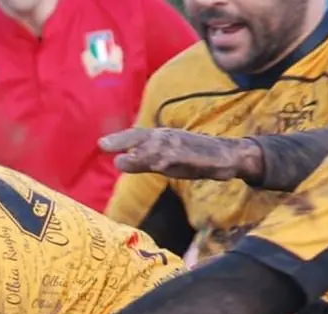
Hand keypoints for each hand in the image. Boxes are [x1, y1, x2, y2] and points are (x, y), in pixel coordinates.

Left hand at [100, 127, 261, 181]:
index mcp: (161, 137)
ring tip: (124, 159)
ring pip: (159, 149)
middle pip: (144, 139)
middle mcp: (169, 139)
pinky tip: (158, 164)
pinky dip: (170, 160)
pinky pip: (181, 159)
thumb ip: (143, 158)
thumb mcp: (164, 155)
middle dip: (125, 142)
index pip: (137, 136)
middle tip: (104, 145)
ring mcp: (182, 148)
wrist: (226, 154)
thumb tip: (120, 160)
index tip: (101, 144)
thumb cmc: (192, 155)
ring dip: (143, 153)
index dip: (120, 139)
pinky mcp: (197, 158)